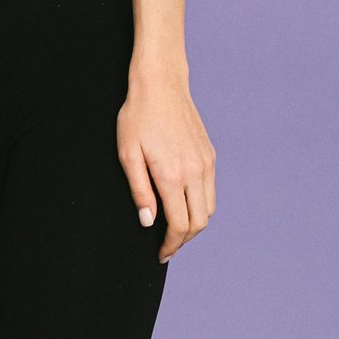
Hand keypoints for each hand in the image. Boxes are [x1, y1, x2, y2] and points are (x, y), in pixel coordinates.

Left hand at [116, 62, 215, 262]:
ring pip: (208, 209)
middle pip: (198, 223)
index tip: (160, 253)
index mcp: (172, 175)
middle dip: (183, 240)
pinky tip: (183, 204)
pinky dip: (200, 205)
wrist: (161, 85)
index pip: (180, 225)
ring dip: (194, 224)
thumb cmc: (137, 117)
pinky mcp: (210, 155)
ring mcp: (206, 163)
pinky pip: (211, 191)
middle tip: (167, 246)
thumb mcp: (128, 154)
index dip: (171, 245)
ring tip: (174, 228)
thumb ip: (139, 191)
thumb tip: (148, 222)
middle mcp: (195, 172)